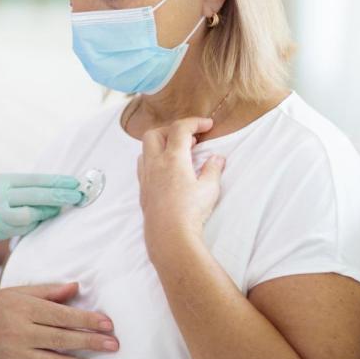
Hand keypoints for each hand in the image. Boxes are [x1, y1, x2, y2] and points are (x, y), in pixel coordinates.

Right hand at [0, 174, 81, 256]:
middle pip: (36, 194)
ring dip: (48, 211)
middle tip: (78, 195)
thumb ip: (14, 189)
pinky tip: (39, 219)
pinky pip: (21, 227)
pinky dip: (33, 222)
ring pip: (31, 212)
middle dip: (59, 195)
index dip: (55, 181)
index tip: (73, 182)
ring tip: (61, 208)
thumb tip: (45, 192)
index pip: (32, 179)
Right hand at [0, 283, 116, 358]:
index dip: (85, 319)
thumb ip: (47, 291)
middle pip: (60, 338)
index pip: (60, 315)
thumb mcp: (16, 293)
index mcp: (22, 308)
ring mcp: (16, 354)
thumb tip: (76, 287)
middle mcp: (19, 332)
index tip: (107, 323)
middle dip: (89, 341)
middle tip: (114, 343)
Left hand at [137, 117, 225, 260]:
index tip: (207, 124)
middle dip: (171, 130)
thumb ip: (212, 169)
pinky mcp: (143, 190)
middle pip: (154, 133)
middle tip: (189, 137)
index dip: (194, 122)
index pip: (179, 129)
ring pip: (145, 149)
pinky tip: (165, 170)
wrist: (169, 236)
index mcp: (172, 159)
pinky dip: (153, 159)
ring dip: (160, 144)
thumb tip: (216, 158)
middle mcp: (155, 164)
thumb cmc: (191, 212)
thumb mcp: (209, 189)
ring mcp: (146, 177)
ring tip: (178, 153)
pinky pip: (142, 166)